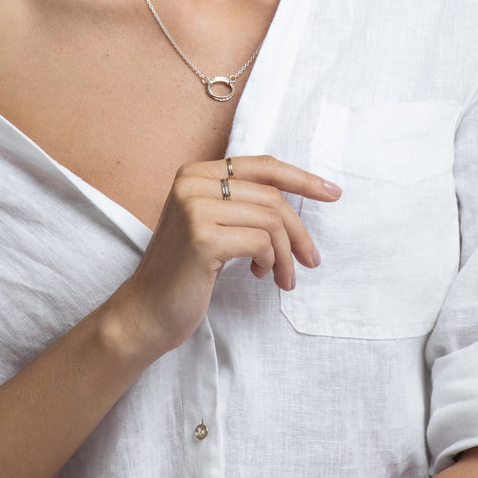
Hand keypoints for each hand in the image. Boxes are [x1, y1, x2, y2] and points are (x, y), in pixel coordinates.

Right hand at [114, 155, 341, 355]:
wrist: (145, 312)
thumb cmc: (183, 271)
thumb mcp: (209, 224)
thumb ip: (240, 203)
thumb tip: (296, 197)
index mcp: (194, 173)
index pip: (261, 165)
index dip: (302, 178)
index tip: (332, 192)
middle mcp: (191, 183)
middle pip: (270, 196)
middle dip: (299, 231)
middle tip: (311, 260)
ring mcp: (195, 208)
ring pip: (271, 220)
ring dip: (286, 254)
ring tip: (283, 276)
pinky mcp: (203, 238)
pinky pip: (261, 242)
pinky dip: (272, 262)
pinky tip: (261, 276)